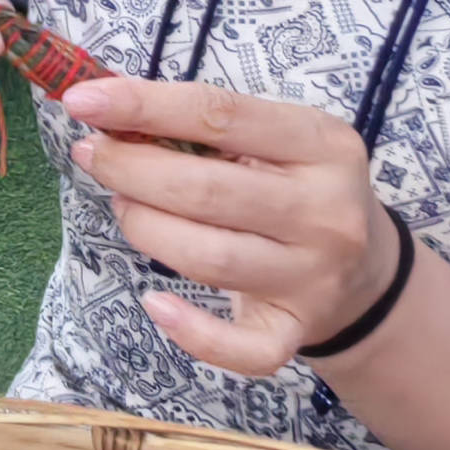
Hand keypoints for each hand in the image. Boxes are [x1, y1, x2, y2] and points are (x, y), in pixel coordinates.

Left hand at [63, 76, 392, 376]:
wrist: (367, 271)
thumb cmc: (297, 188)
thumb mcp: (276, 140)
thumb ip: (206, 125)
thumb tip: (111, 113)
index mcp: (322, 143)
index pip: (220, 114)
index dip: (144, 105)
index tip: (83, 100)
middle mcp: (326, 211)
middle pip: (207, 191)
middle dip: (131, 169)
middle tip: (94, 156)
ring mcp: (313, 276)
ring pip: (211, 259)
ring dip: (146, 228)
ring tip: (124, 206)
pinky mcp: (295, 331)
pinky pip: (244, 349)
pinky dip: (193, 334)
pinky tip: (155, 305)